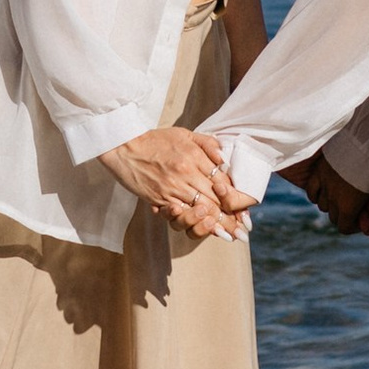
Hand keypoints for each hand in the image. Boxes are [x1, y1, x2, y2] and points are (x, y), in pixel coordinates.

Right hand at [100, 125, 252, 239]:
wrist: (124, 146)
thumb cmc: (155, 139)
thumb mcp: (185, 134)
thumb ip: (208, 144)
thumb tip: (226, 159)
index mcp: (195, 157)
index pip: (221, 181)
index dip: (235, 198)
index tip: (244, 211)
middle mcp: (186, 174)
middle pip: (215, 200)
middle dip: (230, 218)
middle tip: (243, 232)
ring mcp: (172, 188)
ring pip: (200, 210)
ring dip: (216, 225)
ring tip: (228, 235)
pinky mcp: (159, 198)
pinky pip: (179, 215)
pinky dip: (193, 224)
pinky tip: (204, 231)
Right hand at [283, 155, 368, 238]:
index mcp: (348, 207)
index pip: (344, 227)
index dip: (354, 228)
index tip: (362, 222)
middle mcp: (332, 198)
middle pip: (334, 217)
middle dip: (345, 216)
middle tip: (355, 210)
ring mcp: (324, 183)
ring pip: (322, 205)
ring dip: (331, 205)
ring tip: (341, 199)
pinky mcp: (320, 170)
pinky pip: (312, 190)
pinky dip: (317, 195)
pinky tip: (324, 194)